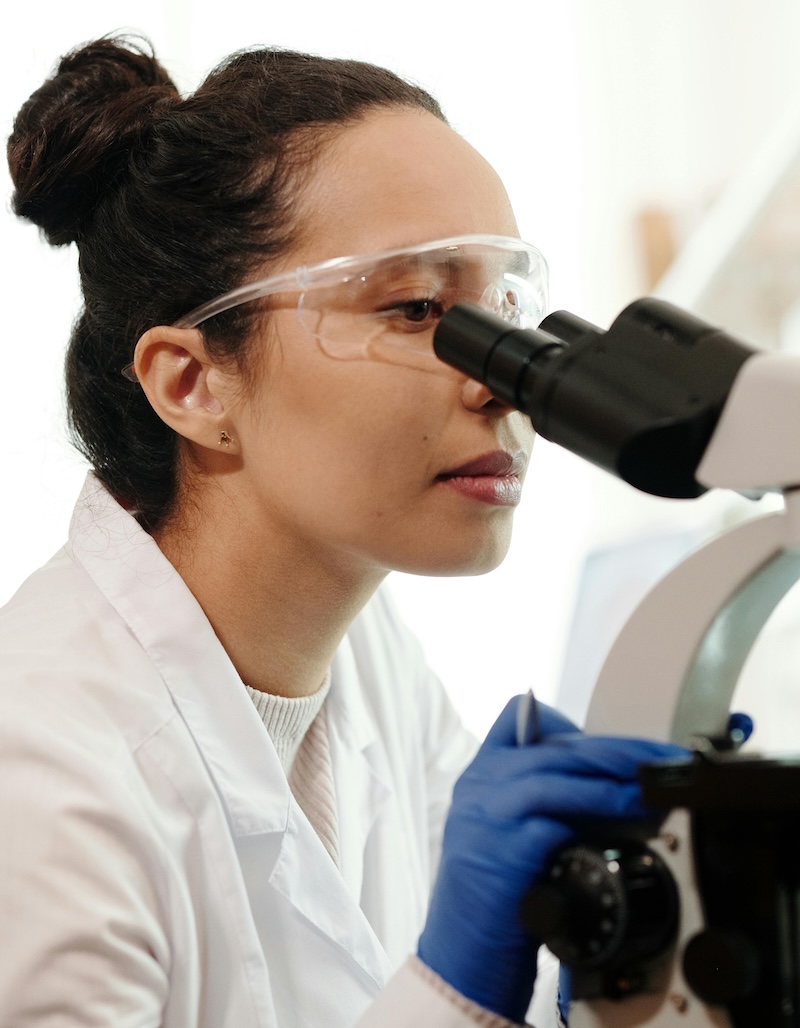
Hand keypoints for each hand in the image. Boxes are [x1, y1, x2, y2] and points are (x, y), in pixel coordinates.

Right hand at [417, 696, 685, 1022]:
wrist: (463, 952)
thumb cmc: (497, 893)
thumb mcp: (506, 828)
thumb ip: (541, 798)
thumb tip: (611, 781)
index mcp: (481, 773)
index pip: (516, 716)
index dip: (566, 723)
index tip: (605, 743)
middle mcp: (480, 785)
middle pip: (555, 746)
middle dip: (615, 750)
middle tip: (658, 757)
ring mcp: (489, 814)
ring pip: (557, 775)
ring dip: (612, 780)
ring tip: (651, 787)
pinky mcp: (504, 848)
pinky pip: (557, 821)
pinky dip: (598, 817)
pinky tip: (627, 823)